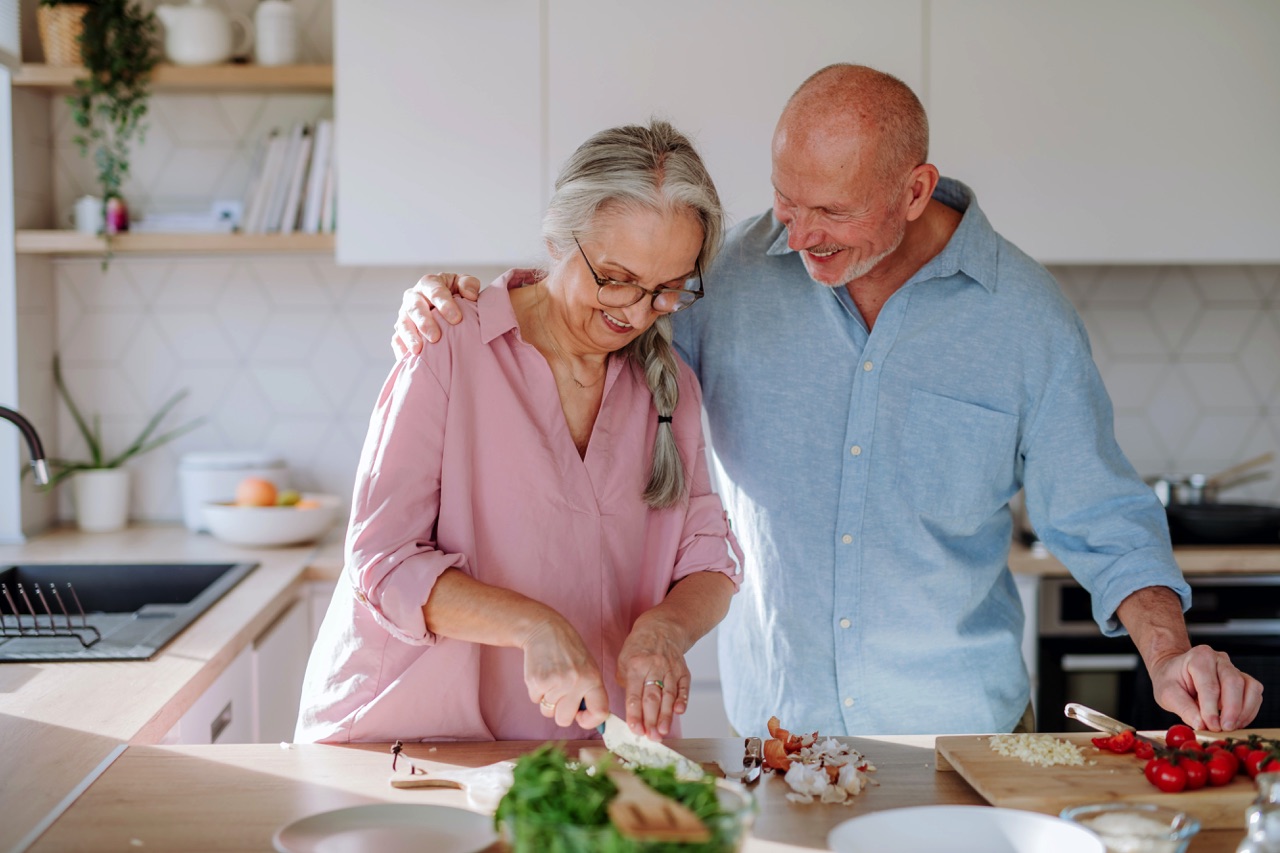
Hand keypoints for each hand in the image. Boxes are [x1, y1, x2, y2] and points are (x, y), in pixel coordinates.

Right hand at [391, 272, 482, 356]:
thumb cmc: (457, 294)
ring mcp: (405, 314)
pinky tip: (409, 358)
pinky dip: (401, 348)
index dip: (444, 304)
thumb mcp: (464, 284)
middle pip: (415, 307)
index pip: (434, 291)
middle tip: (435, 337)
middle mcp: (413, 297)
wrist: (446, 307)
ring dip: (410, 337)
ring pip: (403, 324)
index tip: (456, 319)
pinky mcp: (400, 330)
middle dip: (425, 322)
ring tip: (418, 350)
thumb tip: (470, 295)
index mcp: (429, 283)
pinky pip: (396, 339)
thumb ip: (468, 284)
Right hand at [521, 616, 608, 730]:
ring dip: (547, 699)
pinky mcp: (537, 681)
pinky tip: (542, 673)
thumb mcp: (588, 667)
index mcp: (593, 679)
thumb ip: (590, 692)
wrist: (546, 630)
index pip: (600, 712)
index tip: (581, 716)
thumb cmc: (569, 651)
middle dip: (560, 712)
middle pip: (564, 720)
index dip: (589, 721)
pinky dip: (537, 691)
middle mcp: (576, 682)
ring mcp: (556, 682)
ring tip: (552, 678)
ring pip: (548, 711)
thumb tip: (591, 721)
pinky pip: (535, 700)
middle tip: (560, 694)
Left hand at [615, 617, 692, 739]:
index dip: (635, 714)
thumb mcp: (624, 659)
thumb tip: (630, 704)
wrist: (662, 627)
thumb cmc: (639, 646)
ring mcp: (671, 669)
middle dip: (651, 720)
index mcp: (636, 666)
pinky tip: (680, 711)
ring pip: (668, 696)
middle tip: (651, 737)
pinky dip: (683, 699)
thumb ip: (625, 681)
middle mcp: (654, 668)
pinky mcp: (682, 671)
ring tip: (663, 732)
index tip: (635, 730)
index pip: (634, 695)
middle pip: (652, 698)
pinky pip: (684, 687)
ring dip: (666, 716)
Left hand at [1147, 644, 1263, 730]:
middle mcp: (1219, 659)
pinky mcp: (1243, 680)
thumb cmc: (1170, 680)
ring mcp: (1234, 668)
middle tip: (1224, 728)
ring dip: (1244, 711)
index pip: (1209, 684)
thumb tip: (1201, 725)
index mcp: (1199, 657)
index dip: (1211, 708)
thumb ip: (1183, 708)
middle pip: (1234, 682)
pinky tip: (1236, 722)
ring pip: (1250, 687)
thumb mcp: (1166, 693)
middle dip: (1232, 709)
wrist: (1174, 671)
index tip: (1211, 726)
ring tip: (1231, 727)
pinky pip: (1255, 694)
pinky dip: (1249, 711)